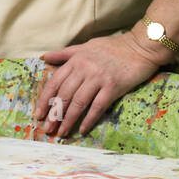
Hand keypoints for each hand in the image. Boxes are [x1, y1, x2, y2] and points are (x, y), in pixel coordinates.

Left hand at [33, 32, 166, 137]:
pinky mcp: (114, 87)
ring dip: (68, 119)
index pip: (55, 82)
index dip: (45, 99)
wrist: (139, 47)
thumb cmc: (112, 47)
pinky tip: (82, 129)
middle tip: (47, 129)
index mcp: (75, 60)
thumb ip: (65, 54)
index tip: (38, 114)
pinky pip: (98, 106)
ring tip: (62, 133)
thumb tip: (44, 57)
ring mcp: (99, 78)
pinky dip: (89, 119)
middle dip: (54, 113)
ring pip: (78, 102)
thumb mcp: (85, 46)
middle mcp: (84, 69)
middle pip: (64, 95)